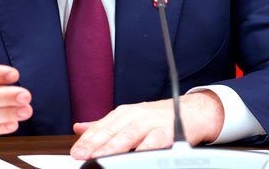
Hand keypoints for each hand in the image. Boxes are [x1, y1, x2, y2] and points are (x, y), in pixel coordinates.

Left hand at [69, 91, 224, 159]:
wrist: (192, 111)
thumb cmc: (158, 117)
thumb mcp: (129, 118)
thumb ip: (104, 125)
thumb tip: (78, 128)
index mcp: (124, 113)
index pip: (101, 127)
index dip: (88, 140)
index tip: (76, 152)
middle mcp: (136, 115)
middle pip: (113, 130)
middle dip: (96, 144)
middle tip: (83, 155)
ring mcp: (152, 122)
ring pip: (130, 134)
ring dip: (115, 146)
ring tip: (101, 157)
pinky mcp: (169, 131)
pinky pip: (155, 141)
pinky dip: (145, 148)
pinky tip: (136, 156)